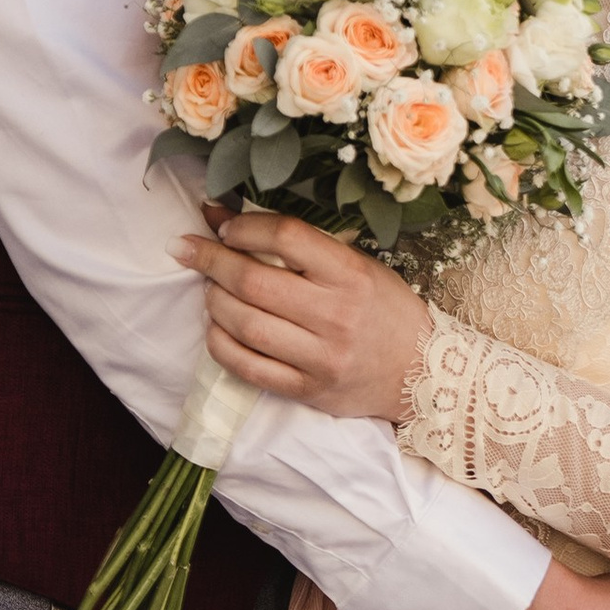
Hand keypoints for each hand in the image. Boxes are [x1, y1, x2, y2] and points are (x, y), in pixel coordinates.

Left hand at [175, 212, 431, 423]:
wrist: (422, 374)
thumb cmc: (384, 309)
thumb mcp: (357, 266)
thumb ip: (301, 247)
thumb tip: (226, 218)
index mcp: (352, 275)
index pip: (287, 237)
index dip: (245, 227)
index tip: (222, 224)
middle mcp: (336, 316)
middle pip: (255, 282)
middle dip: (210, 260)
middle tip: (188, 248)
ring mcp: (321, 358)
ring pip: (245, 325)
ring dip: (213, 300)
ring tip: (208, 287)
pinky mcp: (308, 391)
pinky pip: (248, 367)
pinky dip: (221, 344)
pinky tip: (216, 327)